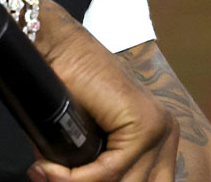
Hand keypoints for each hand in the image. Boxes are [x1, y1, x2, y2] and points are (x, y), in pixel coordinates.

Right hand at [29, 0, 178, 181]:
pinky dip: (78, 177)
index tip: (58, 181)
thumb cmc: (65, 81)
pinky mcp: (143, 124)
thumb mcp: (87, 133)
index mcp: (158, 136)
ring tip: (45, 173)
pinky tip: (53, 170)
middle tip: (50, 179)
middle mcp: (165, 132)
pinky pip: (111, 171)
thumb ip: (94, 164)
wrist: (57, 44)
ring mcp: (159, 127)